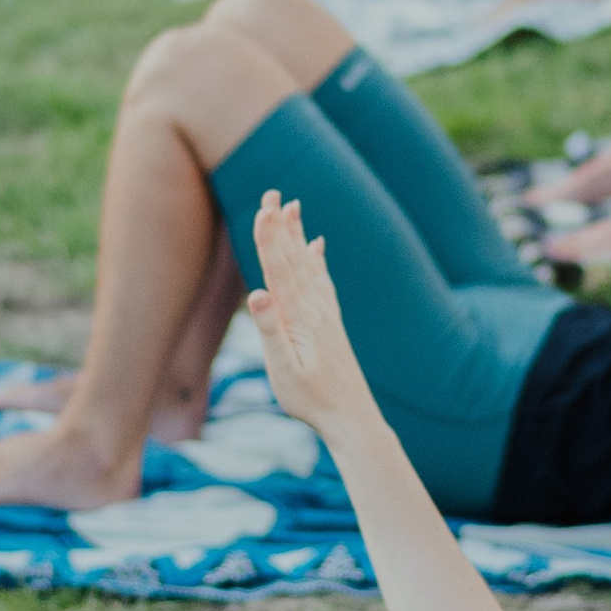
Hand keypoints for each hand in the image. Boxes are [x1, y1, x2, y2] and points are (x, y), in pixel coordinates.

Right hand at [246, 193, 377, 439]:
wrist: (352, 416)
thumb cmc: (312, 399)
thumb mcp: (283, 370)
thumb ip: (271, 331)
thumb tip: (258, 293)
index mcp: (298, 317)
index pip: (278, 269)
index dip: (269, 238)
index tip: (264, 208)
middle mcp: (313, 309)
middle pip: (293, 259)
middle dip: (281, 226)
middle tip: (273, 193)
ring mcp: (324, 314)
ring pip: (308, 265)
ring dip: (297, 235)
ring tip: (294, 206)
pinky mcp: (331, 323)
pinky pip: (322, 282)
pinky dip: (318, 260)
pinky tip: (318, 246)